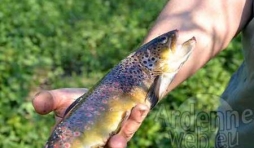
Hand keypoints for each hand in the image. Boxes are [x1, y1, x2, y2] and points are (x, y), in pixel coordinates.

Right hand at [32, 88, 148, 147]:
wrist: (101, 93)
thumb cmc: (79, 100)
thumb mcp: (61, 99)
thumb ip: (49, 101)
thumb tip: (36, 103)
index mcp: (76, 141)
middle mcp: (95, 144)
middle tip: (107, 146)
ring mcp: (113, 137)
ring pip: (117, 146)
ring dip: (119, 144)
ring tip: (118, 139)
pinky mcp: (127, 127)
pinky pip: (133, 125)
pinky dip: (137, 117)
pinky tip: (141, 106)